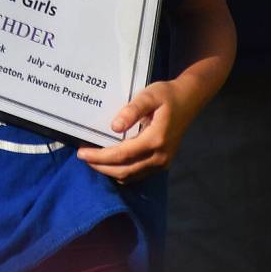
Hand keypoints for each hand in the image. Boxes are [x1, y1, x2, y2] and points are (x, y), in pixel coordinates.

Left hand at [77, 79, 192, 182]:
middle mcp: (160, 156)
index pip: (122, 154)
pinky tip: (110, 163)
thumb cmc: (166, 95)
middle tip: (82, 157)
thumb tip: (114, 126)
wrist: (189, 100)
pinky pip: (138, 174)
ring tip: (93, 160)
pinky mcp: (163, 163)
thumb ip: (132, 110)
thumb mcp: (148, 96)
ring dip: (110, 171)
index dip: (100, 157)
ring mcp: (163, 162)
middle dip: (101, 167)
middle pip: (125, 171)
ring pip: (131, 176)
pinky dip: (122, 172)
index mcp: (155, 140)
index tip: (81, 153)